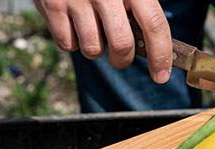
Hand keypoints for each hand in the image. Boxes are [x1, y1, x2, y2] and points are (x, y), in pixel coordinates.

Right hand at [33, 0, 171, 82]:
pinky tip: (73, 23)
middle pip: (122, 45)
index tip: (161, 75)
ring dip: (95, 49)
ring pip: (93, 50)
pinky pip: (67, 44)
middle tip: (120, 55)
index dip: (161, 54)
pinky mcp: (53, 5)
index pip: (154, 25)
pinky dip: (72, 42)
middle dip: (122, 59)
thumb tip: (153, 47)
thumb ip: (140, 9)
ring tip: (92, 29)